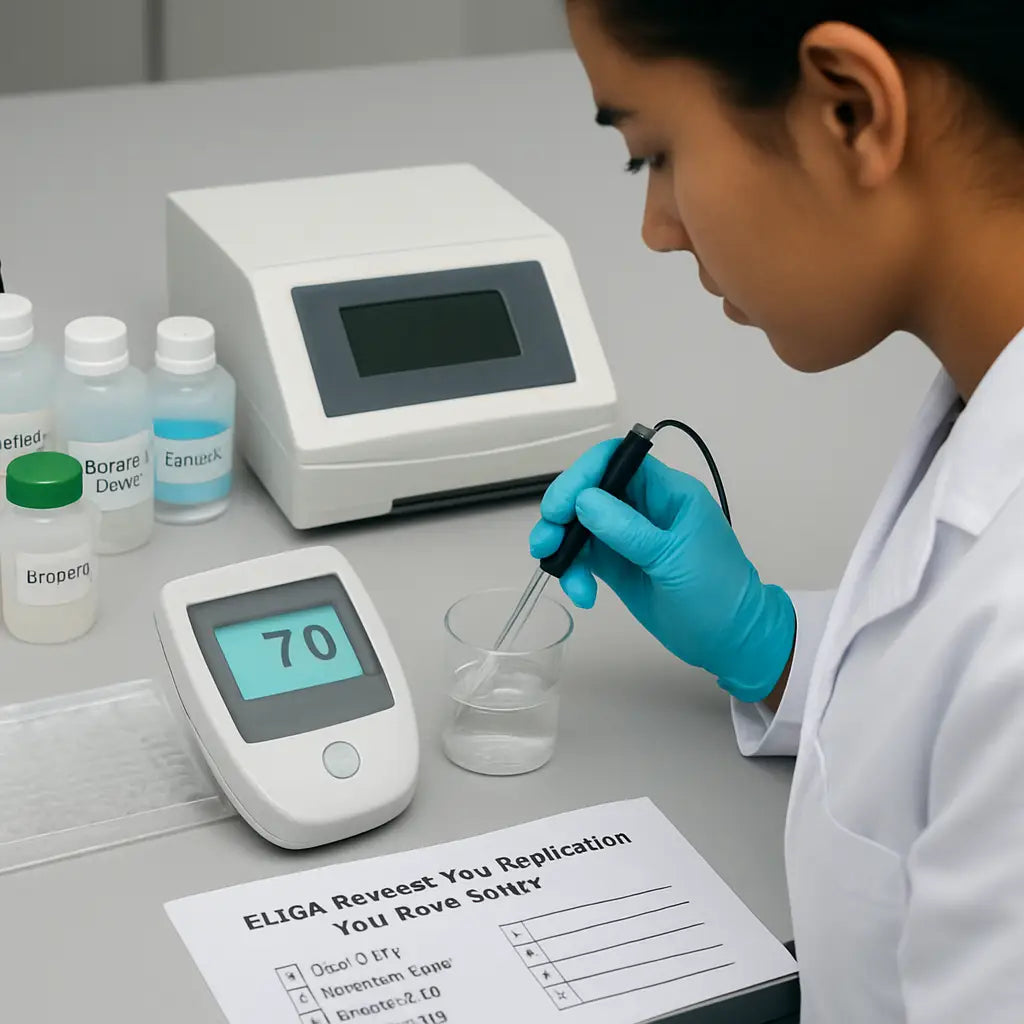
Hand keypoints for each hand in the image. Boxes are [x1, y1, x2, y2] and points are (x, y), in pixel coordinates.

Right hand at [530, 439, 794, 700]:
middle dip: (561, 513)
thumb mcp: (673, 559)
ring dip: (562, 545)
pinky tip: (582, 595)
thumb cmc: (716, 593)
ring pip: (579, 524)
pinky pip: (583, 556)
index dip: (583, 475)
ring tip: (557, 573)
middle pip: (589, 490)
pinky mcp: (617, 564)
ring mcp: (627, 536)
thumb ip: (627, 529)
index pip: (616, 461)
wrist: (730, 641)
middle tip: (544, 542)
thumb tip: (583, 500)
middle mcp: (643, 507)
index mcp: (666, 492)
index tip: (560, 506)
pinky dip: (574, 572)